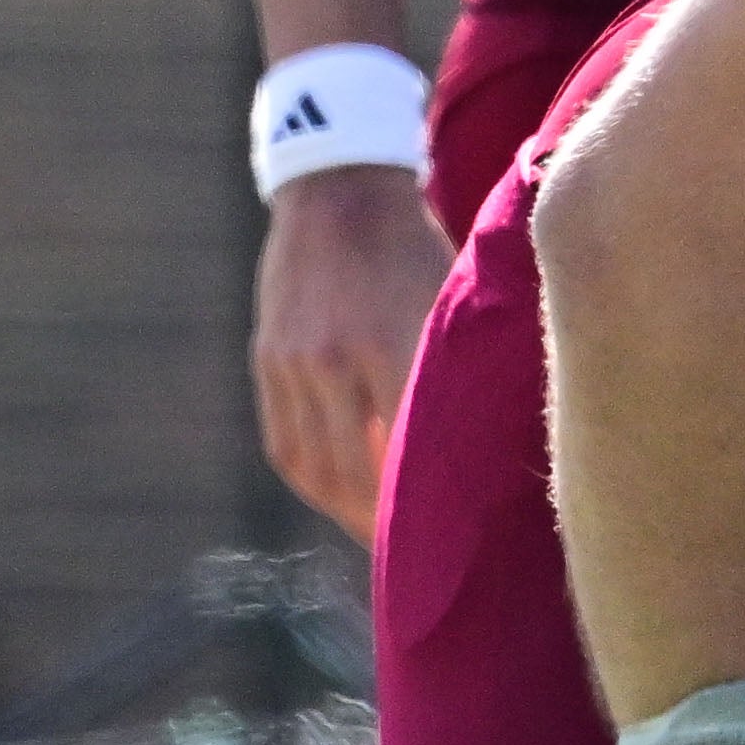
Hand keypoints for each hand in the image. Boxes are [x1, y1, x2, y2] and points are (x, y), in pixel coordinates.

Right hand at [253, 171, 452, 536]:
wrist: (339, 188)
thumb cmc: (416, 247)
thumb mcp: (450, 303)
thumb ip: (453, 377)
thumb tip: (476, 453)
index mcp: (393, 344)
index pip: (407, 455)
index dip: (421, 508)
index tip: (446, 543)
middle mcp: (334, 359)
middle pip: (356, 474)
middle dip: (383, 525)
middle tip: (415, 557)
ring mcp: (292, 362)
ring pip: (314, 467)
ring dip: (345, 512)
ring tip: (377, 536)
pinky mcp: (267, 359)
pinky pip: (285, 442)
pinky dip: (313, 478)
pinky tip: (341, 496)